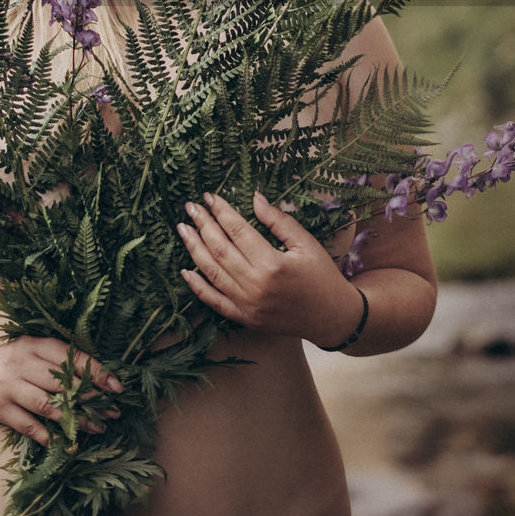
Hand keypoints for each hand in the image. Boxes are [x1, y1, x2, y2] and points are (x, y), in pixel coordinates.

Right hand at [0, 334, 122, 444]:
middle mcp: (23, 363)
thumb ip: (56, 359)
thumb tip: (95, 375)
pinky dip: (45, 433)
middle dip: (91, 398)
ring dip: (75, 418)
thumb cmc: (8, 360)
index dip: (97, 372)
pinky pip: (27, 423)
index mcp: (34, 345)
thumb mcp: (31, 350)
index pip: (71, 358)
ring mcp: (10, 386)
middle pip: (63, 383)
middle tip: (113, 411)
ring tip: (96, 427)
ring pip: (48, 405)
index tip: (117, 387)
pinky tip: (63, 441)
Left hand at [177, 191, 364, 347]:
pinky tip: (185, 270)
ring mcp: (247, 305)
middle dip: (203, 224)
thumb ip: (278, 220)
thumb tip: (254, 197)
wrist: (331, 317)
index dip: (221, 211)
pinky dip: (198, 287)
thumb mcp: (306, 243)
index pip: (238, 231)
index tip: (209, 196)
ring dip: (194, 249)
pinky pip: (215, 301)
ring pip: (212, 273)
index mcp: (272, 264)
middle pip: (220, 249)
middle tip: (190, 207)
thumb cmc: (321, 275)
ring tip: (183, 229)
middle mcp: (256, 285)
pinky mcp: (245, 318)